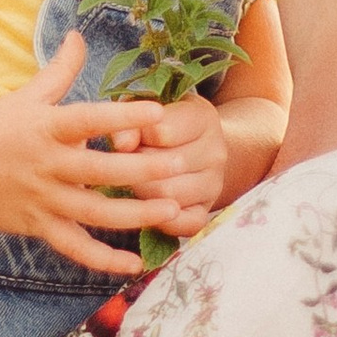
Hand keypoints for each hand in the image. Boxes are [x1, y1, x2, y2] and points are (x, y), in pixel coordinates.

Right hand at [0, 0, 204, 270]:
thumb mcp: (25, 96)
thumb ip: (59, 70)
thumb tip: (79, 35)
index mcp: (45, 128)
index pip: (87, 120)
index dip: (122, 117)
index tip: (156, 112)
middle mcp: (47, 165)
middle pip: (100, 171)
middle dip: (141, 171)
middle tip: (180, 168)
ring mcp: (43, 200)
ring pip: (95, 213)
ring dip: (135, 213)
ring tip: (172, 210)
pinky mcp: (39, 228)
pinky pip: (75, 248)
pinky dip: (104, 259)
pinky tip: (136, 263)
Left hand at [134, 89, 226, 237]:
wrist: (194, 146)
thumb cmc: (161, 124)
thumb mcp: (148, 111)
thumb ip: (132, 122)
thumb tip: (121, 144)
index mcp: (202, 118)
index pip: (163, 132)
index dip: (136, 137)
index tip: (127, 138)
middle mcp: (216, 152)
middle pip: (163, 168)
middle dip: (135, 168)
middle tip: (124, 165)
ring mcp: (215, 184)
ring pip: (168, 198)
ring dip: (141, 193)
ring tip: (134, 182)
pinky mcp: (207, 211)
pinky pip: (185, 224)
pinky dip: (162, 221)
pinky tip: (148, 208)